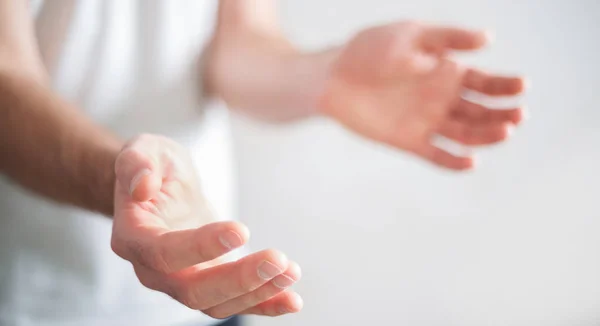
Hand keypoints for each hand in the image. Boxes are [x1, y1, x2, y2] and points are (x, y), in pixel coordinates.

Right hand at [111, 134, 301, 318]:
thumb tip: (142, 186)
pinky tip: (292, 299)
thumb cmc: (153, 167)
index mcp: (133, 237)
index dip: (202, 246)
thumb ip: (136, 163)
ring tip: (291, 271)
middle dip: (238, 280)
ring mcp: (179, 281)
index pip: (164, 252)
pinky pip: (234, 303)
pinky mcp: (207, 283)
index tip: (242, 230)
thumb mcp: (144, 150)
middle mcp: (152, 269)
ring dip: (257, 292)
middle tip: (277, 261)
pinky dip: (263, 304)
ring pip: (216, 304)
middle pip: (192, 290)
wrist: (158, 187)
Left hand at [319, 21, 526, 169]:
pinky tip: (471, 162)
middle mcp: (440, 100)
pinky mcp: (408, 141)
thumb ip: (446, 38)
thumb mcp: (410, 34)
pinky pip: (436, 155)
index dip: (505, 86)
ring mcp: (426, 122)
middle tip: (518, 114)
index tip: (522, 86)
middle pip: (480, 111)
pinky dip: (453, 161)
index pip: (484, 83)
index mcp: (445, 73)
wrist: (331, 77)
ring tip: (505, 133)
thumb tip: (487, 39)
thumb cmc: (368, 50)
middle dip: (502, 113)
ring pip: (465, 134)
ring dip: (487, 136)